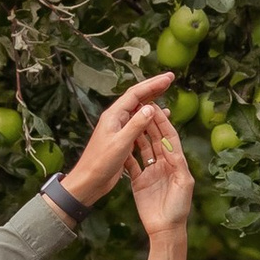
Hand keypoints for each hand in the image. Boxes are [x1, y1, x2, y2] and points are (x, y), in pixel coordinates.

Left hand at [58, 72, 175, 206]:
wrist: (89, 181)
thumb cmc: (100, 163)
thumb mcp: (121, 143)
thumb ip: (136, 125)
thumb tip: (151, 107)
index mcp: (114, 116)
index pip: (135, 93)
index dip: (153, 84)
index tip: (168, 78)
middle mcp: (116, 118)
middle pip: (137, 97)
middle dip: (153, 87)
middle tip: (170, 79)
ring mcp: (119, 128)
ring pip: (138, 109)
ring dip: (152, 100)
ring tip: (166, 93)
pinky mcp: (122, 138)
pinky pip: (138, 123)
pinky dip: (150, 117)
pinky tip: (160, 118)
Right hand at [125, 102, 195, 236]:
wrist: (165, 229)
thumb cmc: (178, 208)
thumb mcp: (183, 184)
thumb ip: (178, 164)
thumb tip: (171, 146)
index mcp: (176, 163)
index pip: (170, 137)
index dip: (163, 122)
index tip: (155, 108)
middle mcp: (163, 164)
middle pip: (156, 139)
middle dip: (149, 123)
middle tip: (140, 108)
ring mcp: (150, 172)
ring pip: (143, 148)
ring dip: (137, 134)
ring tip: (129, 120)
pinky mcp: (138, 181)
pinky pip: (131, 164)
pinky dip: (126, 153)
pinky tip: (120, 142)